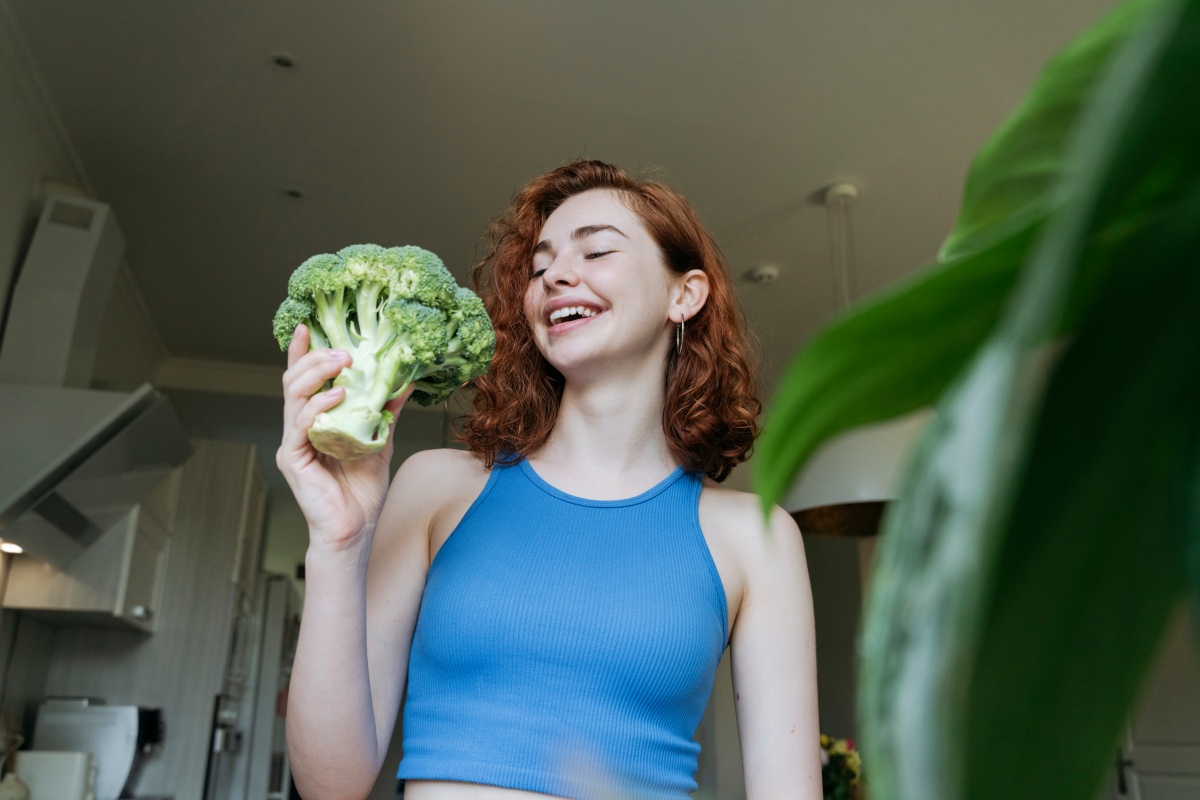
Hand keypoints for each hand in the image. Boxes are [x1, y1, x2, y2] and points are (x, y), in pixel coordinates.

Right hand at [276, 325, 411, 552]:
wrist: (355, 530)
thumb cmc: (362, 490)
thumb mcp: (379, 441)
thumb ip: (385, 411)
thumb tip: (405, 380)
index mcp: (315, 420)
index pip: (304, 379)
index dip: (303, 352)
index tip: (309, 325)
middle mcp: (298, 428)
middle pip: (295, 381)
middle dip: (316, 357)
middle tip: (343, 348)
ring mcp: (293, 442)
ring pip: (293, 396)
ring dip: (317, 374)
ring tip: (342, 362)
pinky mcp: (293, 459)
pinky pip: (301, 425)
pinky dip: (318, 406)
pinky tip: (338, 395)